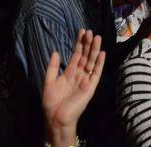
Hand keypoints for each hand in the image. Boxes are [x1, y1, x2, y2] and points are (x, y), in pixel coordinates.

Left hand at [43, 30, 105, 146]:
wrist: (56, 117)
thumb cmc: (51, 102)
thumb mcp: (49, 81)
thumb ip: (52, 67)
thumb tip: (55, 51)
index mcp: (69, 72)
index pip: (76, 54)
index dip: (79, 43)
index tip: (82, 31)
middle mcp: (79, 74)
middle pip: (85, 56)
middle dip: (87, 44)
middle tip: (89, 31)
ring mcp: (85, 80)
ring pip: (91, 61)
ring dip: (94, 50)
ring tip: (97, 37)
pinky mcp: (90, 87)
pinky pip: (96, 73)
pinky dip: (99, 63)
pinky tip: (102, 53)